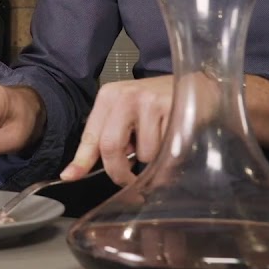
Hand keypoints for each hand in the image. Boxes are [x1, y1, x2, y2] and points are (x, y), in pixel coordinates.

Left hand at [60, 75, 176, 185]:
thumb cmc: (160, 105)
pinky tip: (174, 138)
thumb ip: (112, 138)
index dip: (81, 160)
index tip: (69, 176)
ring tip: (161, 142)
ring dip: (151, 161)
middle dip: (120, 173)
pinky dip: (168, 157)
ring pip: (142, 154)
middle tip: (130, 181)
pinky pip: (164, 152)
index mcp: (110, 97)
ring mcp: (149, 102)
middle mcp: (125, 96)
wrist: (199, 87)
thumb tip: (82, 171)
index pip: (91, 135)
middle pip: (110, 146)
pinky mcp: (171, 110)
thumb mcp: (129, 114)